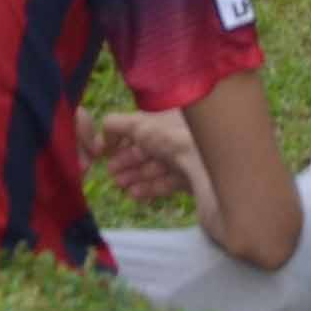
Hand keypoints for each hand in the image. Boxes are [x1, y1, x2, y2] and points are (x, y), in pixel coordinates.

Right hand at [83, 109, 197, 203]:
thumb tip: (103, 132)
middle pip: (149, 149)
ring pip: (157, 167)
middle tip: (110, 173)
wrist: (206, 164)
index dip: (122, 138)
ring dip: (135, 175)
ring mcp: (188, 158)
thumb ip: (116, 124)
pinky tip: (134, 194)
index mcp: (171, 116)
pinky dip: (150, 187)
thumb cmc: (173, 138)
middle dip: (127, 160)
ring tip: (119, 185)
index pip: (143, 126)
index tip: (105, 152)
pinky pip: (168, 182)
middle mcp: (181, 134)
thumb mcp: (138, 123)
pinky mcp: (193, 179)